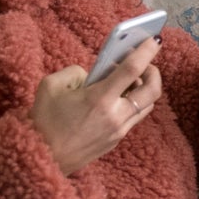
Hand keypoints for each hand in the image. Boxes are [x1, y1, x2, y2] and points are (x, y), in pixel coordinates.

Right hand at [31, 34, 163, 174]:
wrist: (43, 160)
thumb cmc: (43, 121)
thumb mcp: (51, 86)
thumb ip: (74, 72)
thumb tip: (93, 74)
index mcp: (99, 98)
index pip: (132, 69)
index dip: (147, 51)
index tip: (155, 38)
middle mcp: (115, 115)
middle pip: (153, 89)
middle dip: (153, 71)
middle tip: (143, 63)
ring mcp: (119, 130)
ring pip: (148, 105)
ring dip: (145, 89)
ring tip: (130, 80)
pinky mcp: (117, 140)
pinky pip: (135, 117)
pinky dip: (134, 103)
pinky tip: (119, 97)